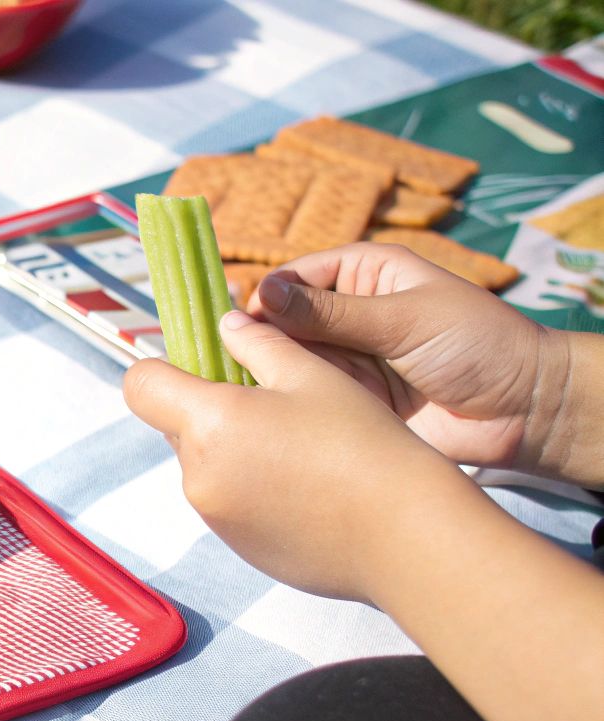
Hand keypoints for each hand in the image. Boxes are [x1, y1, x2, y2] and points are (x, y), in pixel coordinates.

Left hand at [125, 310, 476, 602]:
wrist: (406, 534)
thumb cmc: (364, 445)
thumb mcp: (311, 376)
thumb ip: (257, 344)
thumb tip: (226, 324)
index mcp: (209, 422)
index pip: (141, 385)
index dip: (161, 369)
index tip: (199, 366)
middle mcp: (199, 474)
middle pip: (175, 428)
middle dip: (208, 411)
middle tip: (270, 403)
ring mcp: (215, 517)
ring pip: (205, 467)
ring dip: (233, 452)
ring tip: (300, 449)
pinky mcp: (238, 548)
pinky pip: (229, 505)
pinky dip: (252, 491)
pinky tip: (306, 489)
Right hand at [248, 242, 579, 480]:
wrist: (525, 411)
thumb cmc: (478, 346)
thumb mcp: (403, 320)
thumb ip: (332, 313)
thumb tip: (262, 294)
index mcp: (365, 275)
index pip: (295, 279)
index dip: (265, 299)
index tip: (237, 325)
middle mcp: (348, 315)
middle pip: (283, 323)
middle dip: (257, 340)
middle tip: (226, 362)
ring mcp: (348, 360)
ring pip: (288, 362)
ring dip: (267, 374)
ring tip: (240, 390)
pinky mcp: (351, 400)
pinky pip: (306, 397)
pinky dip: (286, 404)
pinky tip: (262, 413)